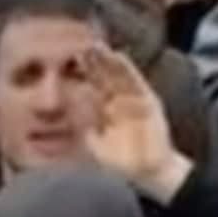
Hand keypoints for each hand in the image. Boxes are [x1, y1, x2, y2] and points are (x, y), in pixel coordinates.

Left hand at [82, 44, 191, 203]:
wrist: (149, 173)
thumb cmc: (121, 163)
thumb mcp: (96, 147)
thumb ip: (83, 130)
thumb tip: (69, 115)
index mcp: (102, 108)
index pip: (89, 85)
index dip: (80, 72)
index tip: (67, 57)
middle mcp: (116, 99)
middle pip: (102, 75)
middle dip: (91, 60)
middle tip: (78, 43)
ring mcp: (132, 98)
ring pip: (117, 74)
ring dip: (107, 59)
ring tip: (96, 45)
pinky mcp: (148, 100)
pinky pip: (136, 82)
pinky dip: (128, 69)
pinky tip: (119, 57)